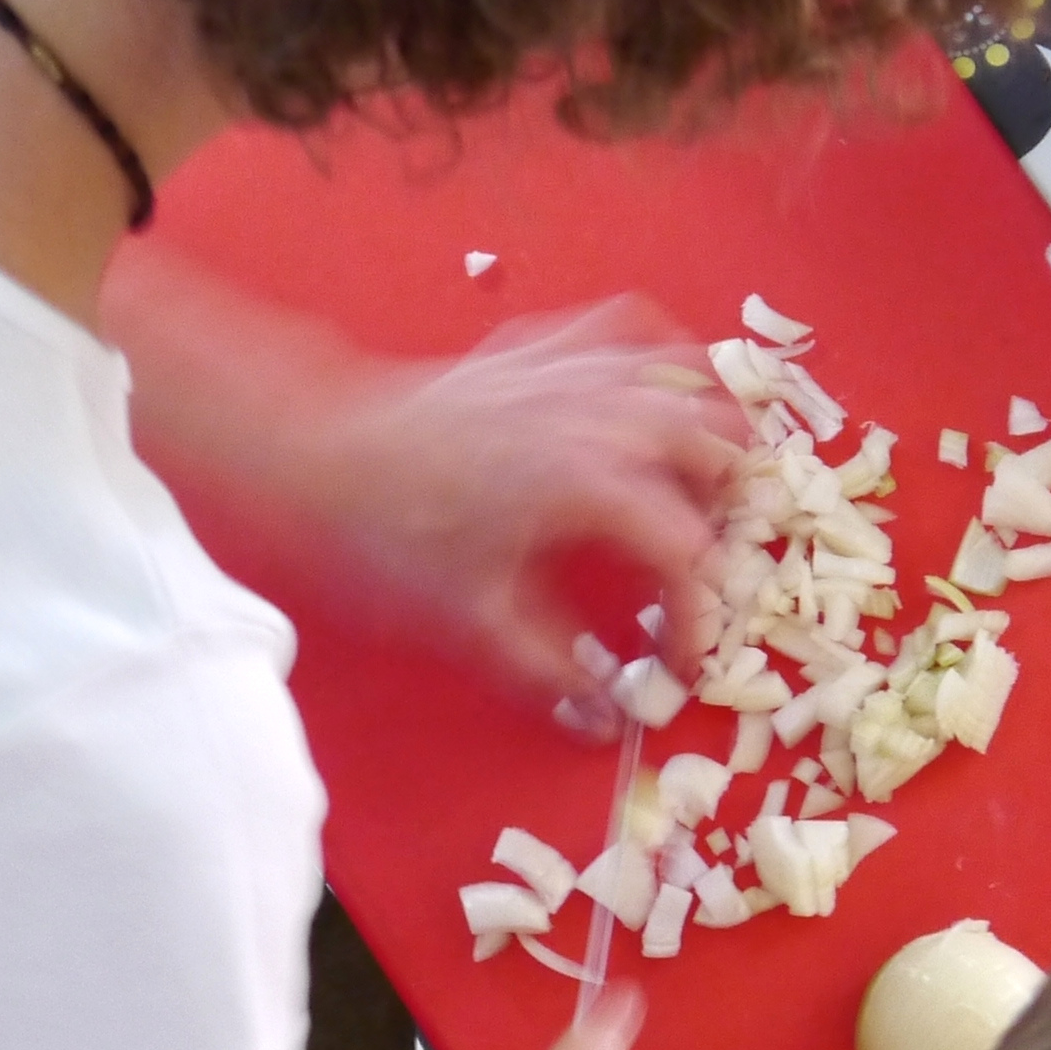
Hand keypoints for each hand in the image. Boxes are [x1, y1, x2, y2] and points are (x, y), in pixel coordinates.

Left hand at [289, 303, 740, 695]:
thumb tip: (602, 721)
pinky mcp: (550, 343)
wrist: (327, 450)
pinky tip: (659, 391)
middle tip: (693, 568)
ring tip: (699, 486)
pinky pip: (637, 328)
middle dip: (723, 517)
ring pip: (694, 383)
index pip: (690, 556)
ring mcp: (581, 369)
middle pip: (720, 453)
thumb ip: (551, 675)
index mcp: (598, 486)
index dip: (697, 618)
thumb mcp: (477, 621)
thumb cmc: (396, 534)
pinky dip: (664, 357)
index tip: (679, 660)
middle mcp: (607, 417)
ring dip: (712, 435)